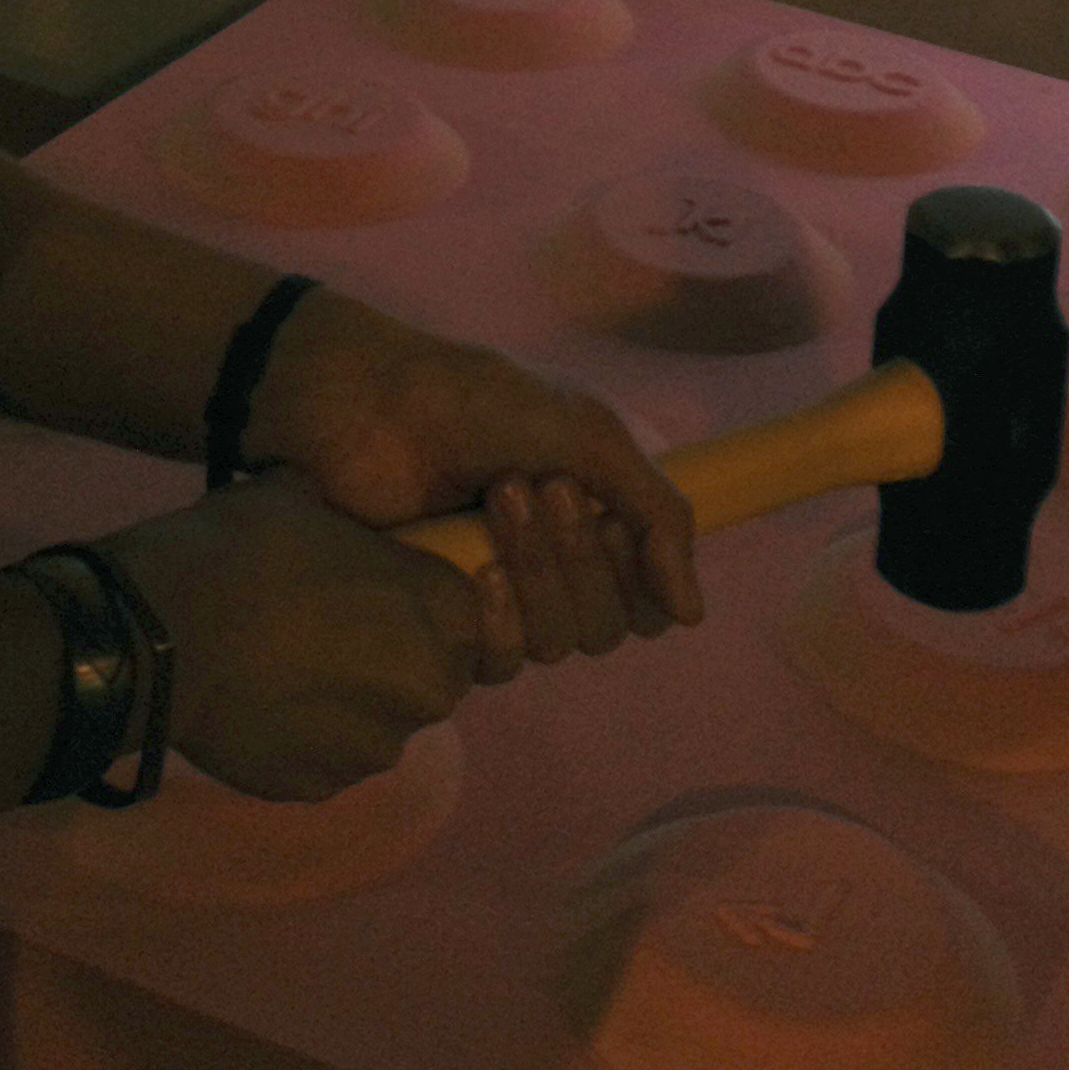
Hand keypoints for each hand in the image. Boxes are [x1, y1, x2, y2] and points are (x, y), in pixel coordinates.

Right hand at [98, 468, 485, 802]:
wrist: (161, 635)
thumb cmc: (243, 548)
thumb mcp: (303, 498)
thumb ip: (343, 522)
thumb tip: (324, 511)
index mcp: (441, 610)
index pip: (471, 612)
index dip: (425, 600)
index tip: (381, 589)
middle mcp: (428, 688)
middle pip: (432, 676)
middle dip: (397, 659)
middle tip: (335, 632)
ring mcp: (373, 748)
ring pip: (381, 724)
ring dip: (352, 703)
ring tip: (288, 671)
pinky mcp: (319, 789)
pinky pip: (328, 759)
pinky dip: (305, 738)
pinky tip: (262, 705)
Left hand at [242, 288, 703, 683]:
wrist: (373, 405)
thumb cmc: (481, 403)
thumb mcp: (589, 434)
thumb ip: (658, 515)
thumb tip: (695, 617)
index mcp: (596, 519)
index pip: (650, 599)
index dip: (643, 575)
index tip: (613, 520)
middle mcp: (554, 568)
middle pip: (608, 626)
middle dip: (582, 558)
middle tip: (543, 485)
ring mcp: (499, 597)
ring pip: (557, 643)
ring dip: (540, 572)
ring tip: (499, 497)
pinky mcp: (446, 621)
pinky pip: (499, 666)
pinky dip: (501, 623)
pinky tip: (479, 574)